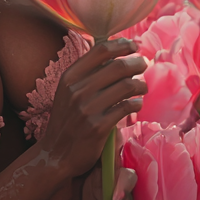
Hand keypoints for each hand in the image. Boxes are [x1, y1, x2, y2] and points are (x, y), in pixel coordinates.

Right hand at [38, 38, 146, 180]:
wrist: (55, 154)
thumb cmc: (67, 121)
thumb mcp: (68, 93)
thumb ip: (87, 75)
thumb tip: (116, 56)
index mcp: (70, 77)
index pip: (100, 50)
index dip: (122, 45)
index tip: (134, 46)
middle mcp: (77, 90)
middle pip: (118, 66)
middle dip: (137, 63)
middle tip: (144, 66)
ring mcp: (87, 109)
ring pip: (127, 85)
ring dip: (141, 84)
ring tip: (142, 87)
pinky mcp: (98, 126)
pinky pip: (127, 107)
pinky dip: (137, 103)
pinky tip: (137, 104)